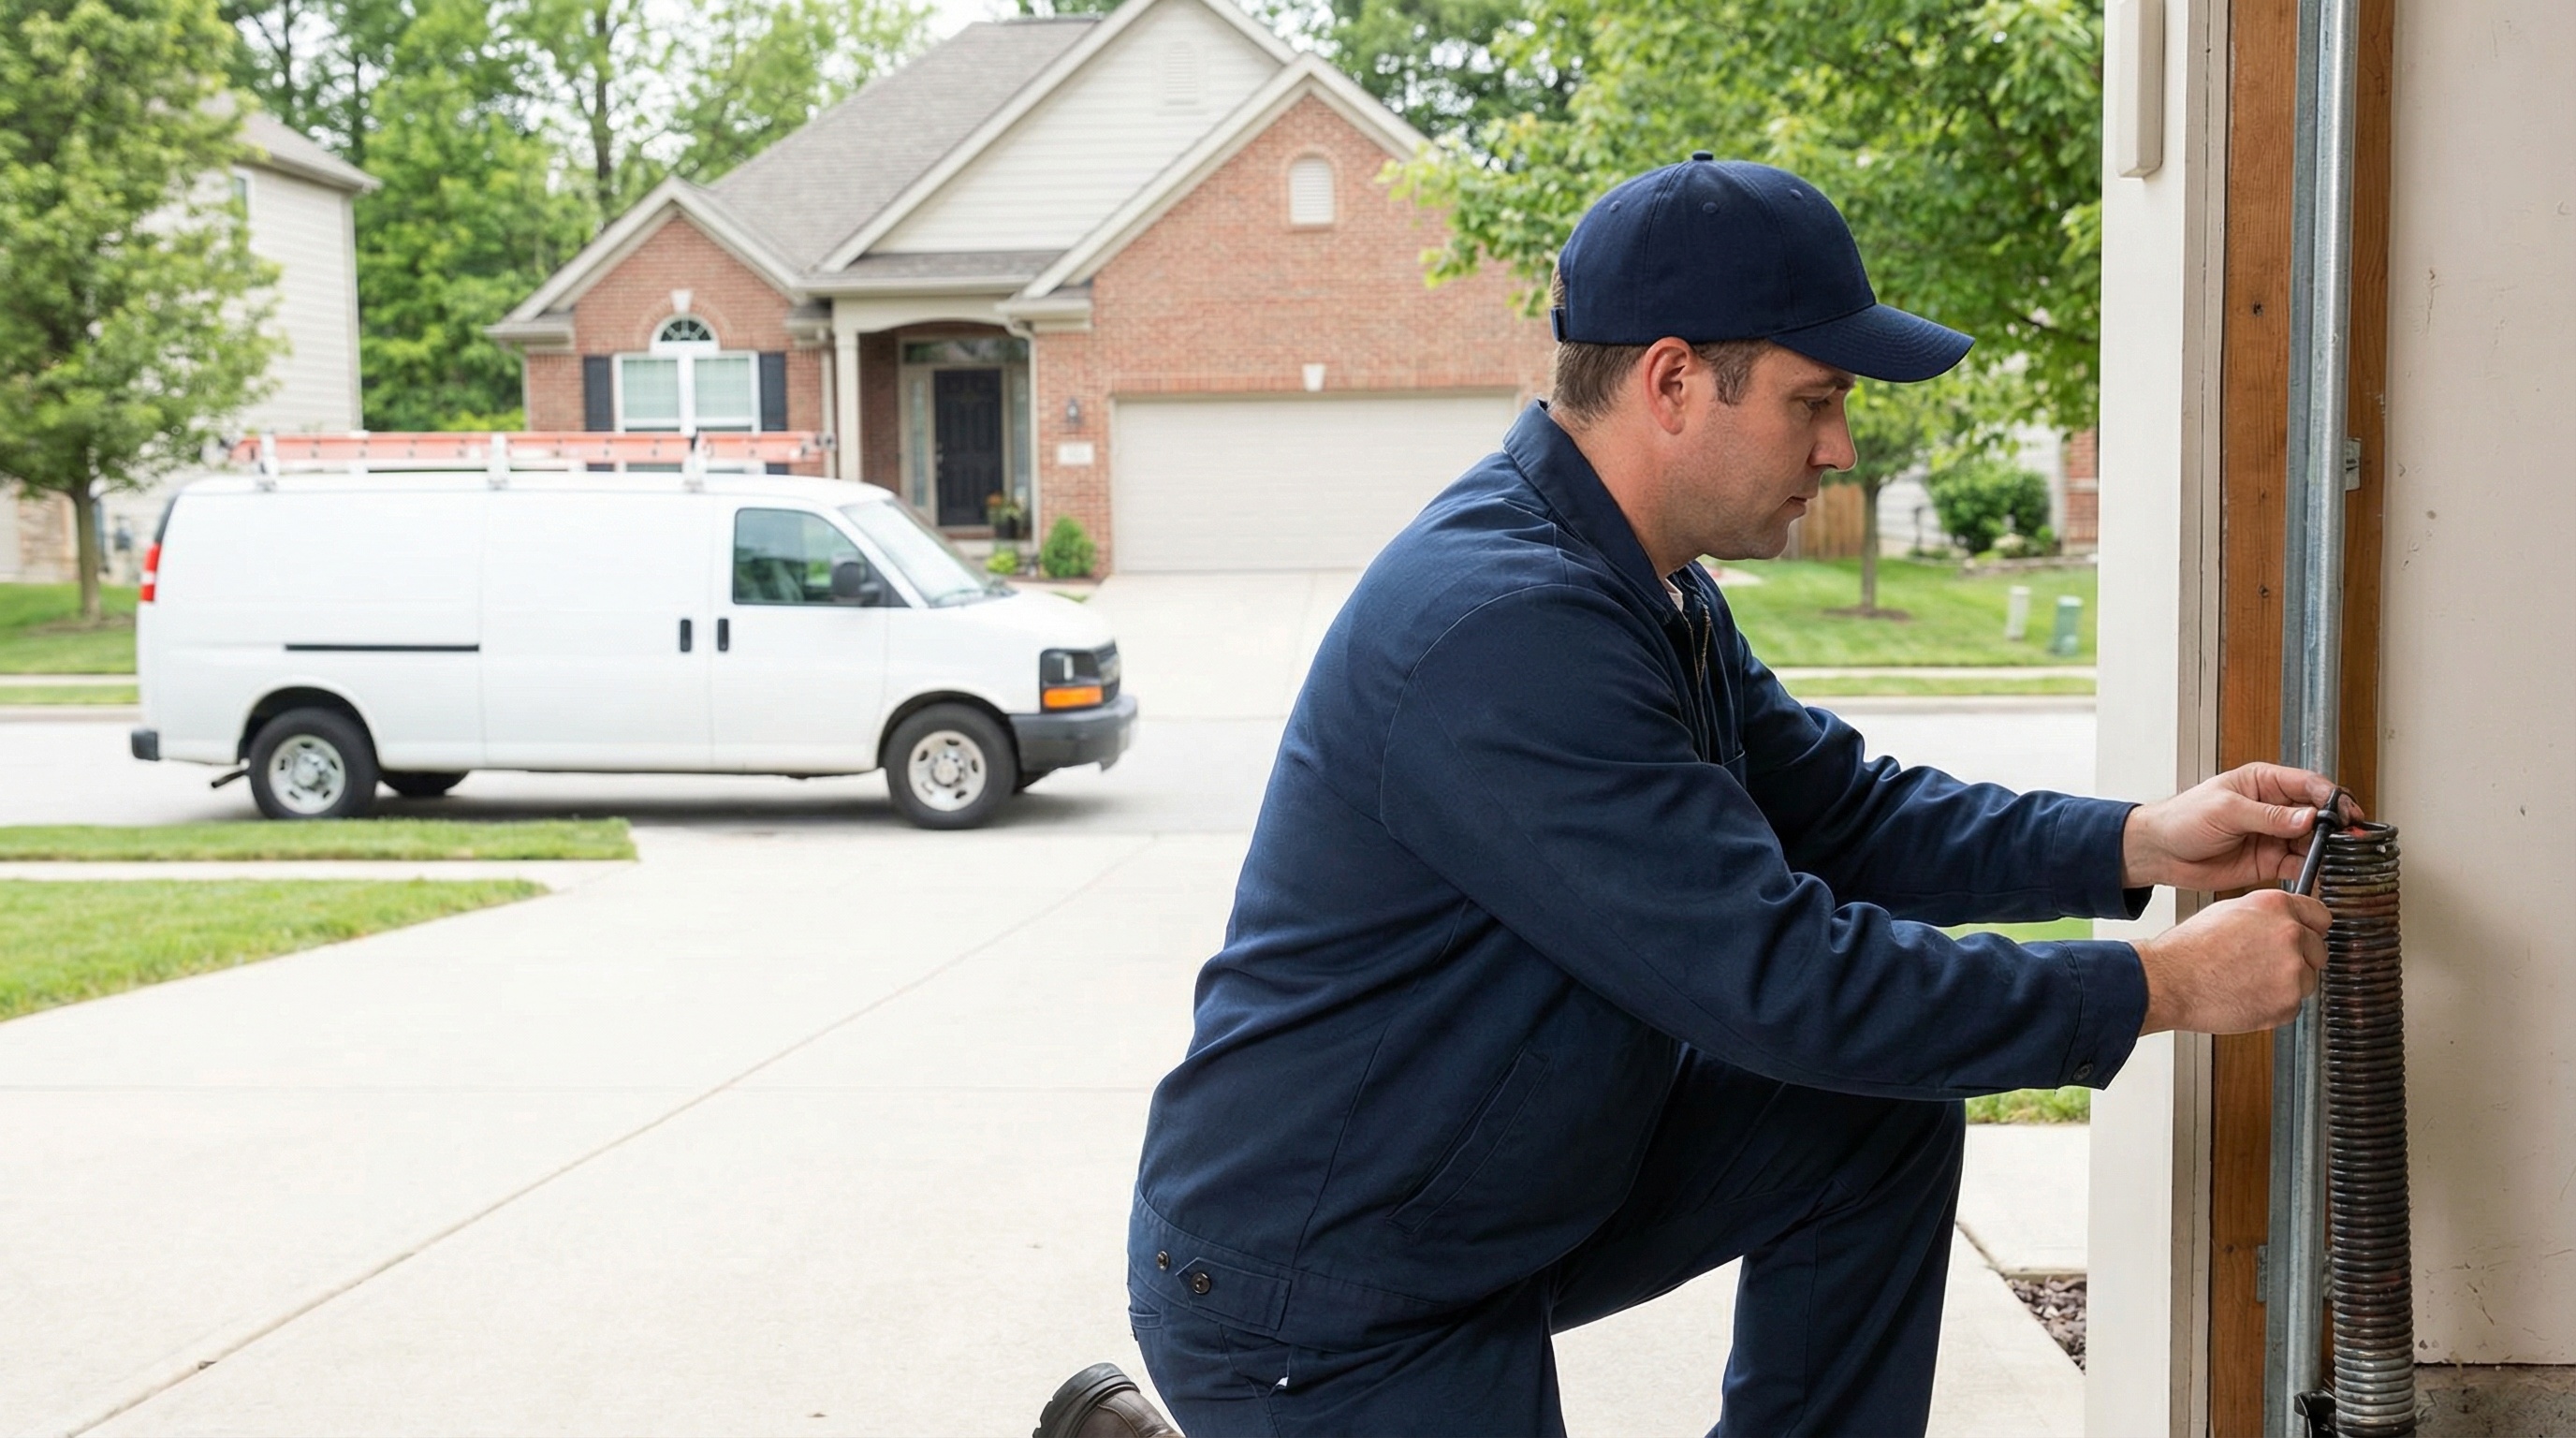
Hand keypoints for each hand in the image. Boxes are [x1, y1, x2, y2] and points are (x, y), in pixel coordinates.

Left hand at [2121, 762, 2360, 891]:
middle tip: (2351, 840)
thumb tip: (2307, 817)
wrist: (2160, 852)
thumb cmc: (2182, 819)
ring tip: (2339, 859)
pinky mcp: (2270, 861)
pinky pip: (2300, 865)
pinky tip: (2322, 875)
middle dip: (2336, 827)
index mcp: (2264, 783)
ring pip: (2313, 841)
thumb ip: (2268, 816)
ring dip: (2328, 850)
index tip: (2347, 813)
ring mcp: (2274, 835)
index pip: (2308, 785)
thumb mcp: (2225, 810)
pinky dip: (2313, 870)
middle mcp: (2275, 808)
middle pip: (2317, 814)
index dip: (2332, 798)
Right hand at [2136, 889, 2331, 1034]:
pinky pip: (2292, 1006)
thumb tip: (2281, 924)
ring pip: (2306, 980)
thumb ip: (2266, 916)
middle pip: (2317, 951)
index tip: (2305, 938)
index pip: (2321, 916)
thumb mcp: (2228, 912)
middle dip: (2298, 959)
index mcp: (2276, 906)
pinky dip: (2274, 1006)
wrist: (2170, 981)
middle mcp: (2290, 934)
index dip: (2310, 929)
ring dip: (2286, 985)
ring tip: (2250, 982)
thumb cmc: (2188, 950)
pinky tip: (2247, 996)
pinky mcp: (2287, 1003)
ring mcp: (2293, 970)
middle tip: (2266, 965)